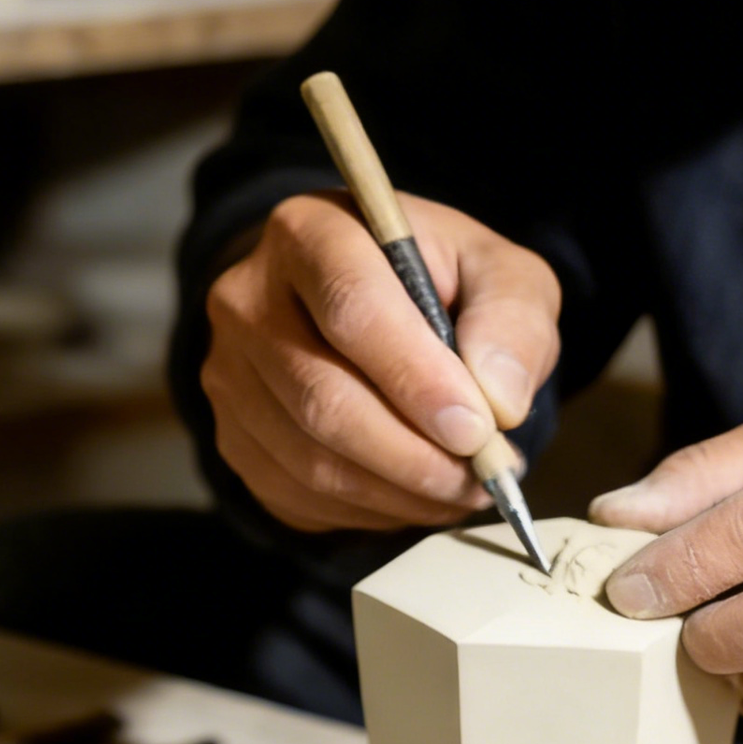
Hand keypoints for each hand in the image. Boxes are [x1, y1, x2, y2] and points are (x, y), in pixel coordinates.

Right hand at [202, 191, 560, 531]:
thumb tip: (499, 400)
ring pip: (312, 460)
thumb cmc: (436, 286)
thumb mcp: (497, 272)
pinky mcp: (232, 437)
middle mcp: (248, 300)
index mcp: (311, 233)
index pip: (352, 308)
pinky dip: (371, 510)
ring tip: (464, 487)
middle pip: (324, 399)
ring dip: (401, 491)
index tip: (477, 429)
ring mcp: (230, 374)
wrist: (367, 312)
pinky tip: (416, 493)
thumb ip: (512, 319)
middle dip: (416, 454)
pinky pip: (300, 495)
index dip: (417, 378)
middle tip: (484, 475)